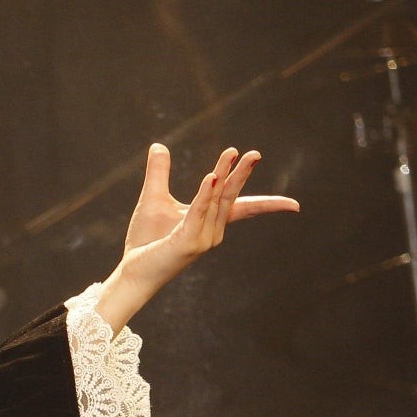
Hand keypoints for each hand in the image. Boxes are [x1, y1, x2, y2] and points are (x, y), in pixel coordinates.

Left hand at [98, 143, 298, 330]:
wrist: (132, 271)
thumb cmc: (146, 239)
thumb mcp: (153, 198)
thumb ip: (158, 172)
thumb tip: (158, 145)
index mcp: (209, 221)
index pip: (241, 205)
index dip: (265, 199)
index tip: (284, 193)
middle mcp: (212, 231)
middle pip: (230, 196)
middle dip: (242, 174)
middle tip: (255, 153)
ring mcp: (203, 238)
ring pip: (216, 201)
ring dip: (224, 176)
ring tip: (231, 153)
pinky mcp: (188, 243)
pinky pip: (198, 214)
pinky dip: (204, 196)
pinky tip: (211, 177)